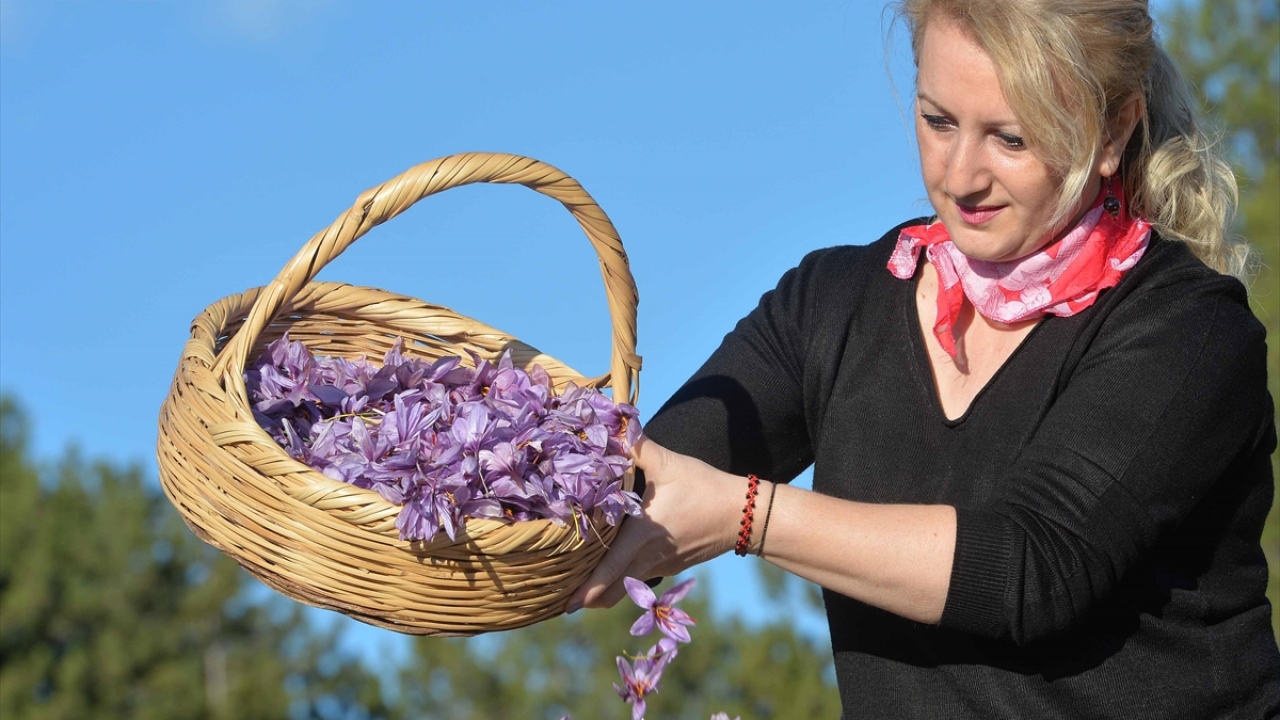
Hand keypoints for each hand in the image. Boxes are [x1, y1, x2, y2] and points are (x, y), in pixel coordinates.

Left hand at [567, 435, 743, 609]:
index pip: (609, 569)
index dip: (588, 589)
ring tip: (582, 592)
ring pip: (626, 586)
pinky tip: (614, 571)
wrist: (743, 514)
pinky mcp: (671, 565)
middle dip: (588, 597)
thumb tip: (616, 427)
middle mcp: (649, 556)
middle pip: (613, 589)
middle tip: (563, 602)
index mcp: (642, 534)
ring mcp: (662, 564)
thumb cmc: (705, 488)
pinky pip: (640, 577)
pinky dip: (623, 581)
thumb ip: (638, 447)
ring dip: (605, 591)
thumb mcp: (670, 464)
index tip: (568, 604)